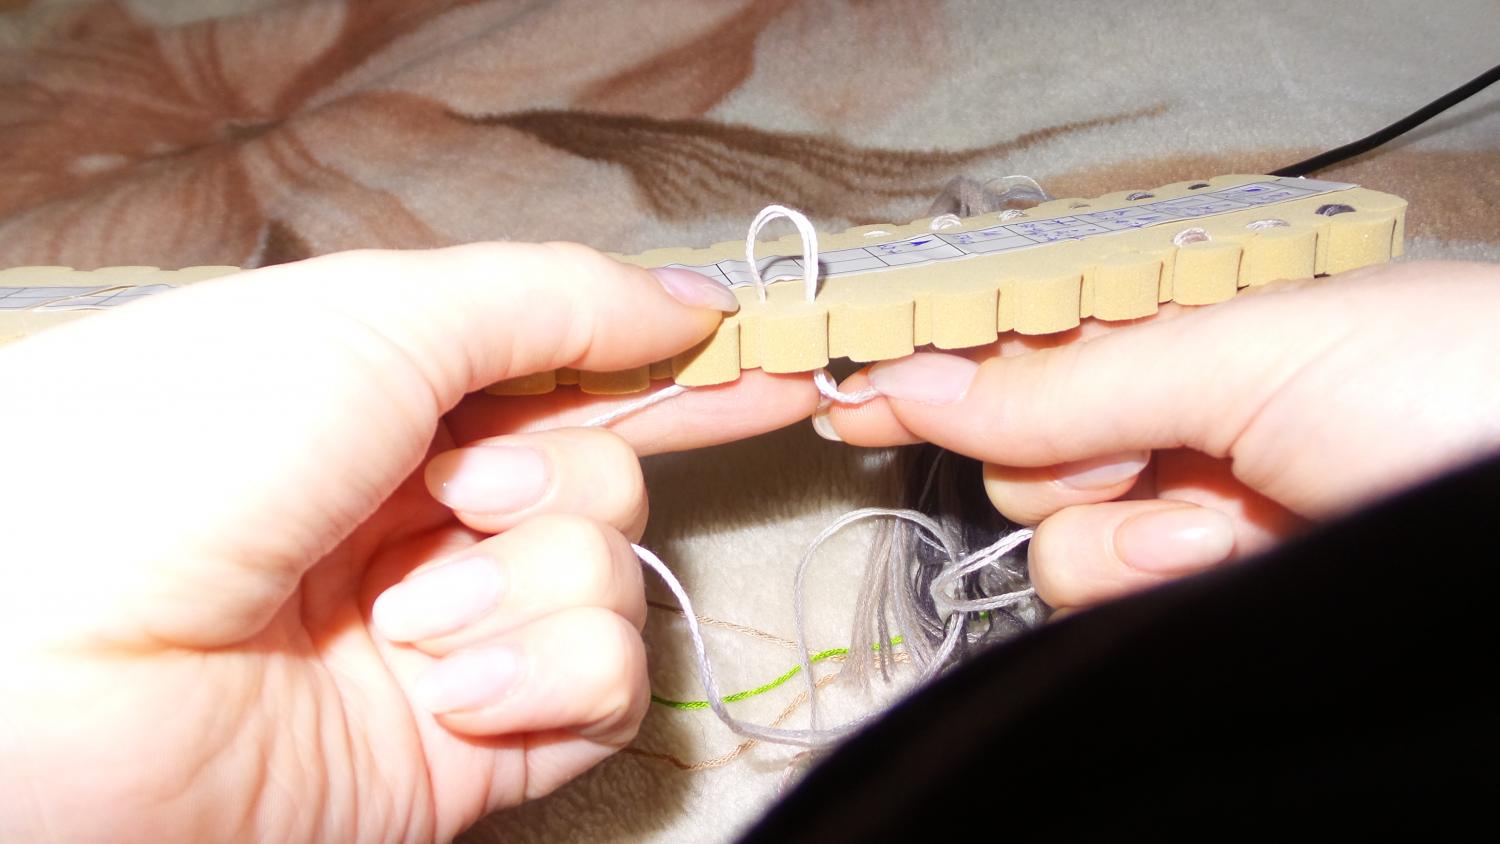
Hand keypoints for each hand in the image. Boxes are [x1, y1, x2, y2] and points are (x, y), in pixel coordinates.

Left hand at [0, 244, 816, 841]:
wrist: (59, 671)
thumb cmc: (182, 452)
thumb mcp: (372, 318)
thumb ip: (547, 300)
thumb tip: (682, 300)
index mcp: (389, 405)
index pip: (571, 378)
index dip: (670, 368)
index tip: (763, 361)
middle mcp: (420, 517)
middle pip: (606, 476)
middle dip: (556, 477)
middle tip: (454, 491)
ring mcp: (449, 632)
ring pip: (611, 578)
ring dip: (530, 580)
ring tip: (407, 607)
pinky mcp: (471, 740)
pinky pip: (603, 687)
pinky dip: (545, 674)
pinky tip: (447, 681)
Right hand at [825, 261, 1499, 609]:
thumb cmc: (1453, 386)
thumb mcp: (1248, 355)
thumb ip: (1071, 382)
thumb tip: (920, 385)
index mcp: (1197, 323)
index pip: (1035, 338)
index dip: (947, 357)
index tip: (854, 384)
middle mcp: (1184, 414)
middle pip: (1024, 441)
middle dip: (1057, 450)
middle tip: (1131, 449)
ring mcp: (1190, 508)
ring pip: (1052, 527)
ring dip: (1112, 522)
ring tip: (1213, 516)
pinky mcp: (1196, 591)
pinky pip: (1095, 585)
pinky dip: (1139, 573)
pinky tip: (1216, 555)